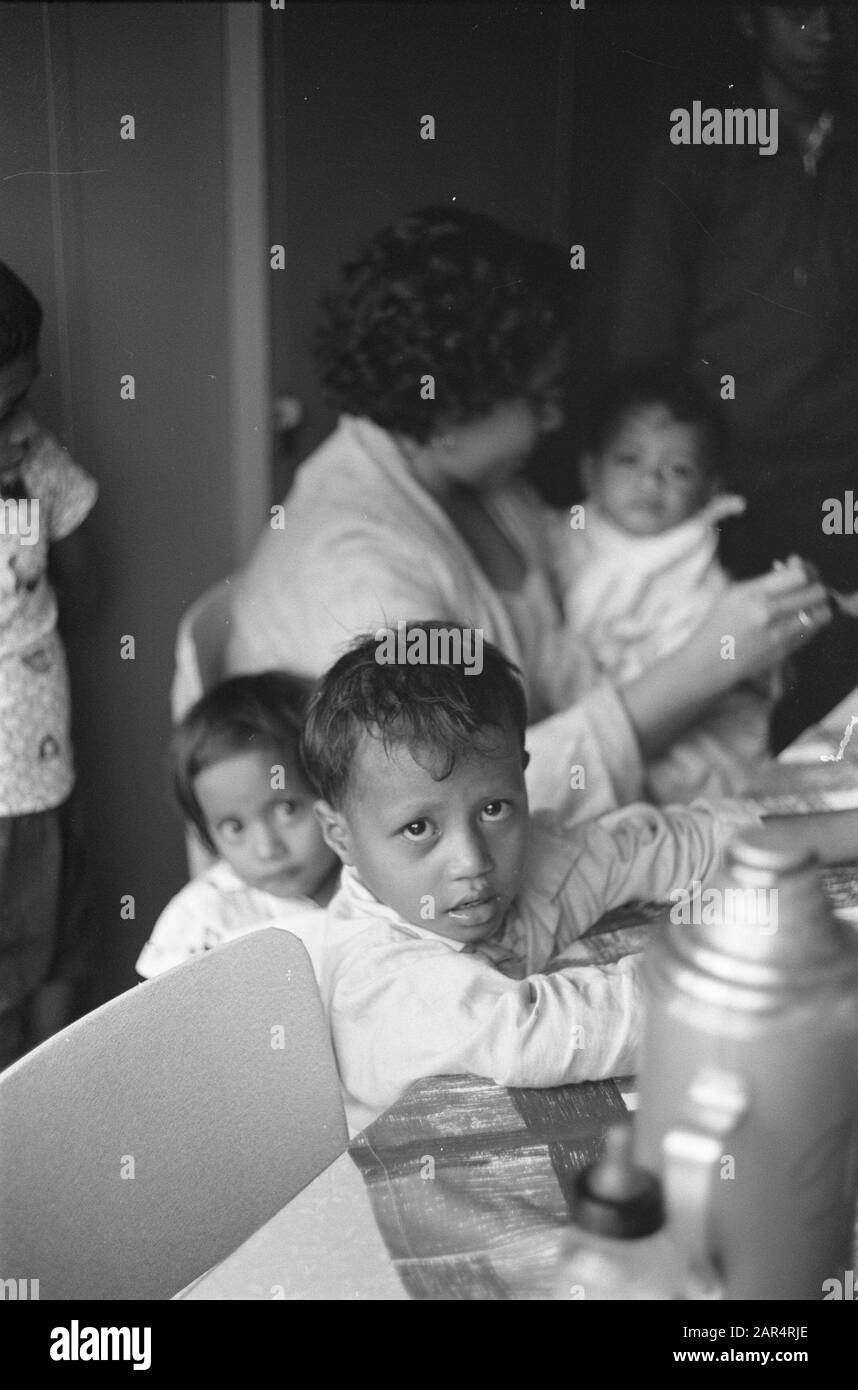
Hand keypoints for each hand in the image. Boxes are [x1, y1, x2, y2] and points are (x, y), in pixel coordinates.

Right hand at [698, 558, 830, 688]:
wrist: (706, 664)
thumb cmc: (716, 626)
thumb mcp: (733, 593)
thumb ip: (766, 580)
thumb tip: (796, 565)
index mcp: (751, 594)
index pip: (798, 576)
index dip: (804, 572)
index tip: (800, 574)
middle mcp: (766, 613)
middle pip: (815, 593)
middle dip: (814, 588)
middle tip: (807, 590)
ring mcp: (777, 635)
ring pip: (821, 614)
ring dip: (817, 607)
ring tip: (805, 607)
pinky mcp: (784, 652)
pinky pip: (812, 632)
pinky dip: (810, 625)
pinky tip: (796, 623)